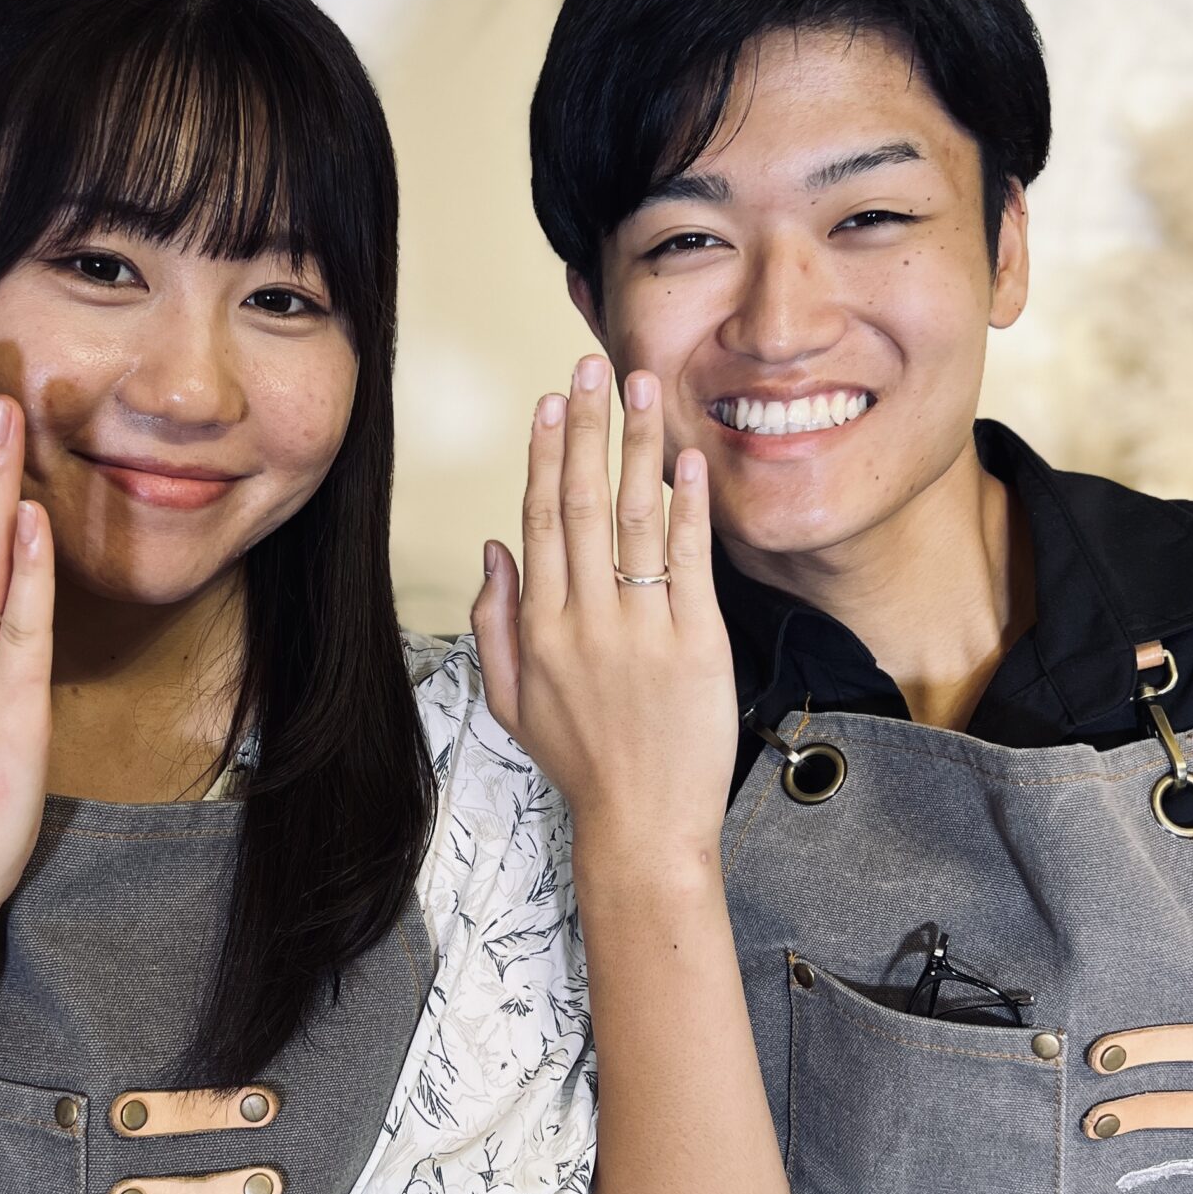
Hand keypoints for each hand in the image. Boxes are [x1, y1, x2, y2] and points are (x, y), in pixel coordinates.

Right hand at [473, 355, 736, 858]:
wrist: (643, 826)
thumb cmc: (583, 765)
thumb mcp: (512, 701)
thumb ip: (496, 623)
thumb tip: (497, 548)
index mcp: (541, 628)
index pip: (539, 519)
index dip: (544, 453)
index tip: (549, 402)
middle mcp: (586, 619)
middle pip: (580, 501)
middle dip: (586, 426)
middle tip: (592, 368)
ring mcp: (641, 629)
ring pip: (633, 518)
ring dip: (637, 446)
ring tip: (643, 389)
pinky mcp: (696, 643)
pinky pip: (690, 560)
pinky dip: (688, 506)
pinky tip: (686, 459)